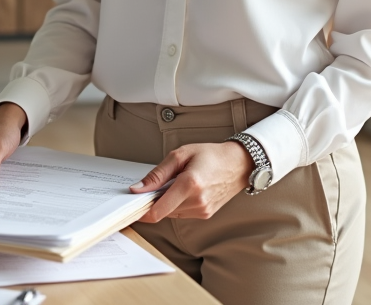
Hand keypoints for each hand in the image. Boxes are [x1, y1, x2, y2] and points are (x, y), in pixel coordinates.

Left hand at [131, 141, 252, 221]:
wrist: (238, 164)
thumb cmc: (210, 155)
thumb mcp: (180, 155)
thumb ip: (157, 174)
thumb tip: (137, 189)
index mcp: (190, 185)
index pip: (158, 211)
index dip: (141, 212)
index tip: (132, 205)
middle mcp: (197, 202)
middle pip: (163, 212)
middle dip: (154, 200)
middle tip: (157, 184)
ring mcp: (203, 211)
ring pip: (171, 214)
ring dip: (167, 202)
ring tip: (176, 183)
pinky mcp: (205, 215)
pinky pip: (182, 213)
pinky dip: (177, 204)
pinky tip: (185, 190)